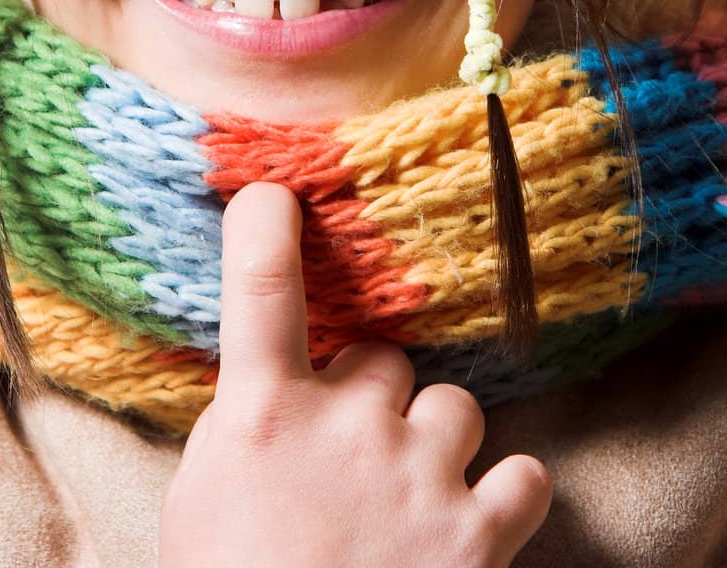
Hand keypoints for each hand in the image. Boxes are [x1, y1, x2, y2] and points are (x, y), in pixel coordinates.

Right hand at [158, 180, 551, 567]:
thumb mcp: (201, 511)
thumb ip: (243, 439)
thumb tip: (272, 404)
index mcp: (263, 417)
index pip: (260, 293)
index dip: (265, 228)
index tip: (274, 193)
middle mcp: (346, 425)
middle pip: (384, 359)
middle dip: (373, 399)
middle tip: (352, 463)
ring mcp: (419, 475)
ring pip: (455, 407)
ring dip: (440, 445)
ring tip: (416, 500)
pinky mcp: (478, 534)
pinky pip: (525, 475)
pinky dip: (508, 498)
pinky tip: (481, 525)